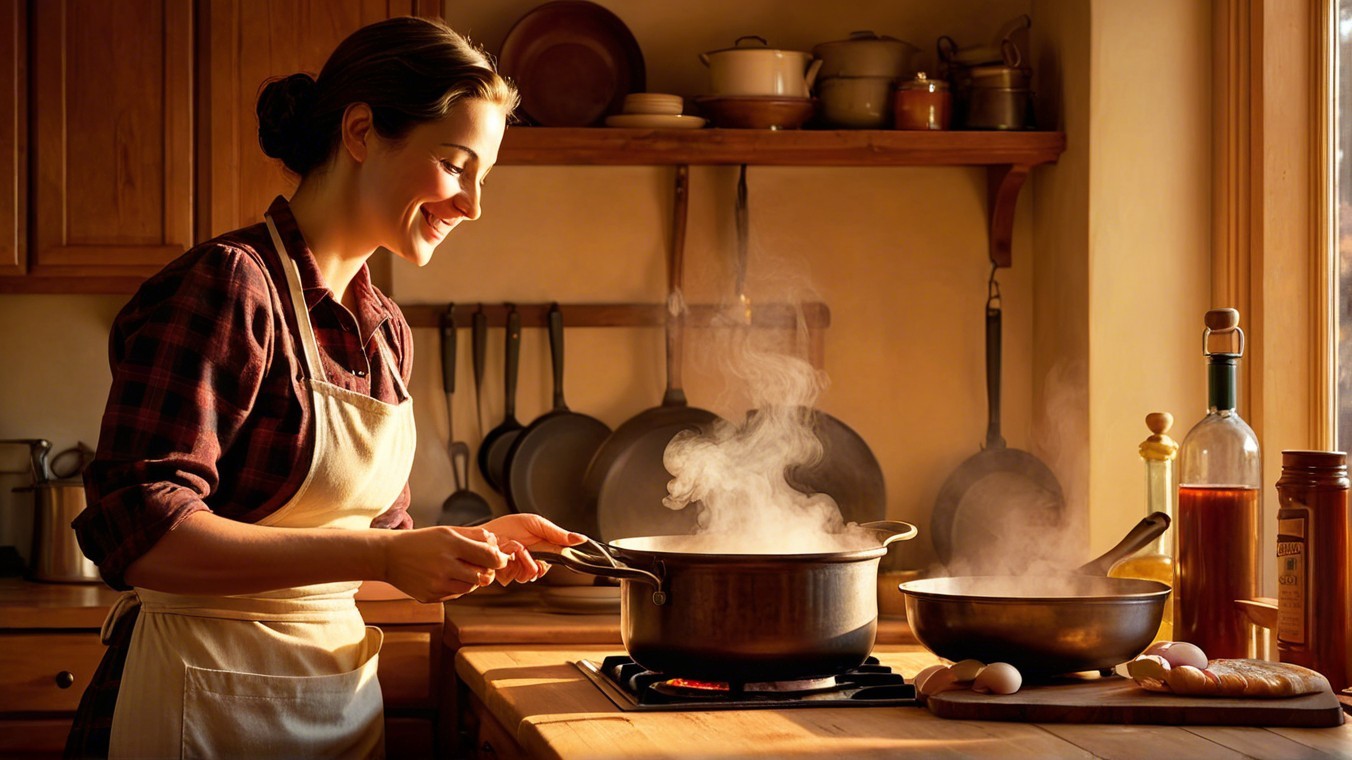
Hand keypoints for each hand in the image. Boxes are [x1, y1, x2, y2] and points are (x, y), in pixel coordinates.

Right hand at [384, 525, 510, 601]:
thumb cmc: (421, 541)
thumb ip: (474, 536)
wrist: (389, 556)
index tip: (501, 558)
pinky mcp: (431, 597)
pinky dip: (457, 586)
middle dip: (488, 571)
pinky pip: (455, 594)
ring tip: (462, 569)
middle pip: (483, 576)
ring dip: (472, 580)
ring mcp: (437, 584)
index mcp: (451, 545)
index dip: (500, 559)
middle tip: (484, 566)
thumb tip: (496, 543)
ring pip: (470, 588)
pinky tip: (447, 576)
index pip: (489, 557)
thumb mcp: (447, 531)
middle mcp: (445, 566)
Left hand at [479, 513, 586, 584]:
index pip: (559, 557)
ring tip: (512, 551)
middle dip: (536, 561)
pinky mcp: (508, 576)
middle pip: (542, 569)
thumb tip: (581, 539)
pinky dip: (510, 568)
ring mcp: (520, 569)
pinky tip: (505, 558)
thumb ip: (558, 533)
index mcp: (543, 547)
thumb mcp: (536, 524)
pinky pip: (515, 578)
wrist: (483, 534)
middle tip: (526, 550)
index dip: (558, 558)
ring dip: (521, 563)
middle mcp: (533, 560)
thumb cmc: (508, 526)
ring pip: (529, 575)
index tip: (551, 554)